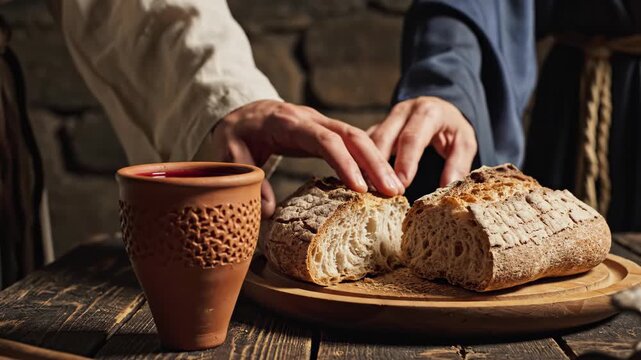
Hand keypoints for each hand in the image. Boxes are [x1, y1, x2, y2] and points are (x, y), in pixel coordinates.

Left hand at [207, 100, 404, 216]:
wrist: (244, 112)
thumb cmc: (237, 134)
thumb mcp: (232, 156)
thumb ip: (250, 180)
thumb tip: (268, 212)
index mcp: (288, 123)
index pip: (324, 140)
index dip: (345, 162)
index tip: (360, 188)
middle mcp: (311, 119)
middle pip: (350, 135)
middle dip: (374, 162)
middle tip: (392, 191)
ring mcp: (322, 123)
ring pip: (357, 137)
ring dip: (377, 162)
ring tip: (394, 190)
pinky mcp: (327, 132)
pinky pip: (352, 143)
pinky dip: (369, 160)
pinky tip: (380, 181)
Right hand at [369, 96, 476, 187]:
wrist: (438, 108)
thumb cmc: (452, 128)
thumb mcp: (464, 142)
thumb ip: (458, 164)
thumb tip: (448, 187)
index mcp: (427, 112)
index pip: (413, 137)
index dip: (406, 161)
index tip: (402, 184)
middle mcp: (403, 111)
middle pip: (384, 137)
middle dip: (380, 165)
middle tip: (380, 191)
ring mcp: (387, 119)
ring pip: (370, 141)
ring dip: (366, 165)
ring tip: (367, 189)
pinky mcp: (377, 127)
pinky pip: (364, 145)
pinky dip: (361, 163)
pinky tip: (360, 181)